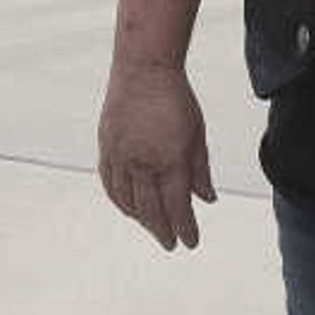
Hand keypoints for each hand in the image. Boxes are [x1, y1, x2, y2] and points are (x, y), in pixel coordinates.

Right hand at [98, 66, 217, 250]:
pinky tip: (129, 208)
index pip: (177, 206)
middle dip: (163, 230)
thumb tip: (208, 200)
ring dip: (141, 219)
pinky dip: (120, 200)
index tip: (191, 242)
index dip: (185, 228)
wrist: (143, 69)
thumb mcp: (197, 135)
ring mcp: (121, 156)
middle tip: (171, 244)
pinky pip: (110, 184)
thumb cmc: (175, 99)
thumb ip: (200, 171)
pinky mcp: (107, 148)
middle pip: (151, 209)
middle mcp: (142, 163)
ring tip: (153, 227)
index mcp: (169, 160)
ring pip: (128, 200)